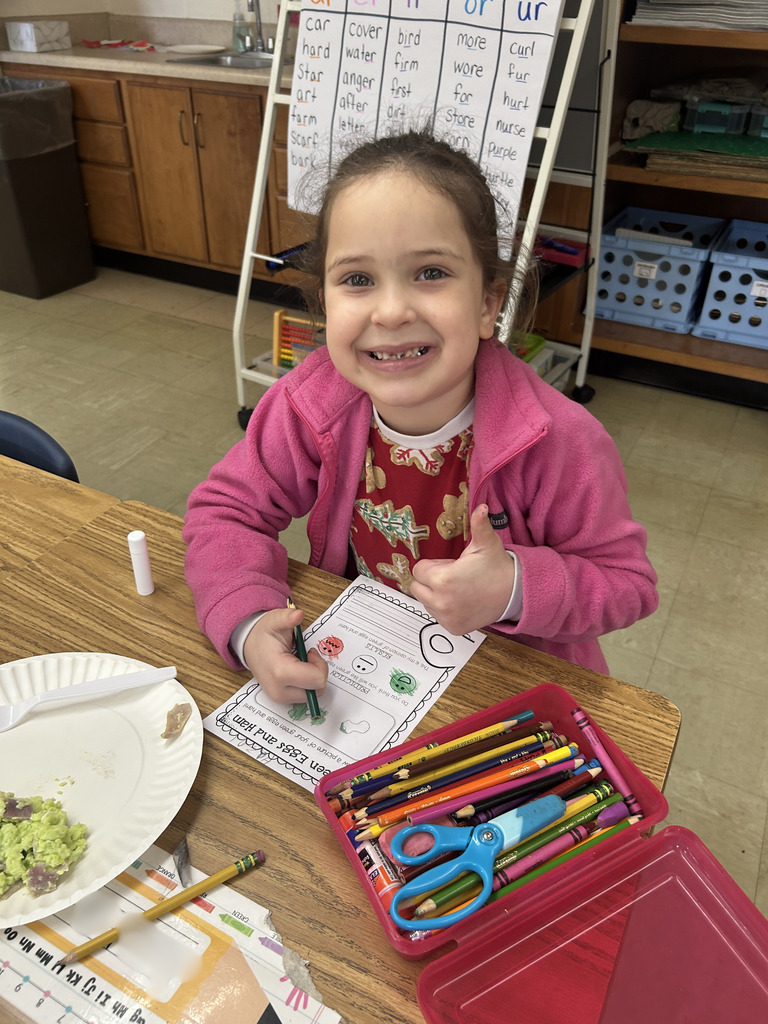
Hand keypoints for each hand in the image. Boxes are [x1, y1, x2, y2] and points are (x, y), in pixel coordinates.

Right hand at [242, 606, 327, 704]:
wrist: (249, 647)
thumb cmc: (263, 635)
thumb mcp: (275, 620)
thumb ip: (288, 617)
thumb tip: (299, 614)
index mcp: (280, 672)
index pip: (317, 679)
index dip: (319, 664)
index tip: (310, 652)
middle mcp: (280, 690)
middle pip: (318, 689)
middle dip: (317, 671)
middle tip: (306, 657)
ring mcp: (280, 698)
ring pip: (314, 695)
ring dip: (312, 678)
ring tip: (299, 663)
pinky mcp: (282, 700)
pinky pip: (306, 696)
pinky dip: (307, 684)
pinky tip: (297, 671)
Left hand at [410, 504, 514, 635]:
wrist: (513, 593)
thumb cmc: (496, 567)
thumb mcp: (486, 543)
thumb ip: (479, 525)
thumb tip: (481, 507)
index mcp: (443, 579)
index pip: (418, 570)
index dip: (433, 566)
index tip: (450, 566)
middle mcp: (441, 601)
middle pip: (417, 587)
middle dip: (431, 580)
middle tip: (453, 577)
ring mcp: (446, 617)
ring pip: (426, 602)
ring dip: (436, 595)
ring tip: (460, 589)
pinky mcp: (453, 628)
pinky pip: (437, 616)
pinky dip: (445, 609)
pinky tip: (462, 601)